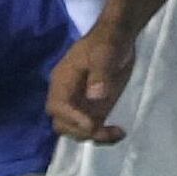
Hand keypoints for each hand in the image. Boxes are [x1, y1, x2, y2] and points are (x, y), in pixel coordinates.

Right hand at [47, 23, 138, 143]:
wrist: (119, 39)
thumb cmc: (108, 42)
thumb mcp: (105, 53)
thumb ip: (100, 73)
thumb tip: (94, 95)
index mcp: (62, 80)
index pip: (57, 106)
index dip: (70, 117)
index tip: (91, 123)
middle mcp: (67, 96)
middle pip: (62, 124)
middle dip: (80, 131)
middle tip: (103, 130)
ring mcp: (80, 105)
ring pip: (76, 130)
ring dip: (94, 136)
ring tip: (116, 133)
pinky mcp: (94, 110)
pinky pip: (92, 129)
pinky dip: (103, 136)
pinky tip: (119, 133)